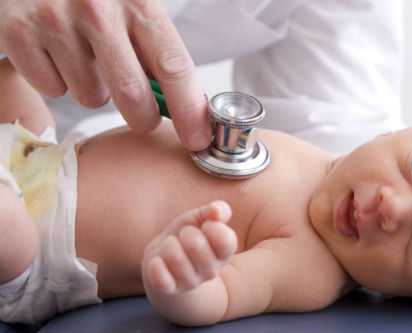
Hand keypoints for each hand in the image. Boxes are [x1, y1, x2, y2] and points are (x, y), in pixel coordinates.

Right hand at [0, 0, 210, 149]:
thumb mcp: (133, 8)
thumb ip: (157, 51)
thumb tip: (185, 107)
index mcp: (138, 1)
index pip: (173, 67)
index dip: (190, 111)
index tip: (199, 140)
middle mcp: (97, 8)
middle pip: (133, 95)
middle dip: (143, 117)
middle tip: (142, 114)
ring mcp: (54, 19)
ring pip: (91, 97)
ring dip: (95, 90)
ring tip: (87, 58)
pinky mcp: (18, 33)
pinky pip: (52, 89)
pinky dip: (59, 80)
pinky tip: (57, 53)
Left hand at [142, 201, 236, 293]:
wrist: (165, 255)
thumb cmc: (188, 233)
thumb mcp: (202, 217)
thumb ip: (216, 210)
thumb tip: (217, 211)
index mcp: (224, 253)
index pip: (225, 241)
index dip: (212, 227)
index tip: (205, 224)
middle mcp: (211, 271)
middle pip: (196, 245)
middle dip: (186, 233)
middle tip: (184, 235)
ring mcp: (190, 282)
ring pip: (175, 258)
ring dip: (168, 245)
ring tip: (170, 246)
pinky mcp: (169, 289)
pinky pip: (162, 281)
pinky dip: (157, 268)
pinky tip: (158, 261)